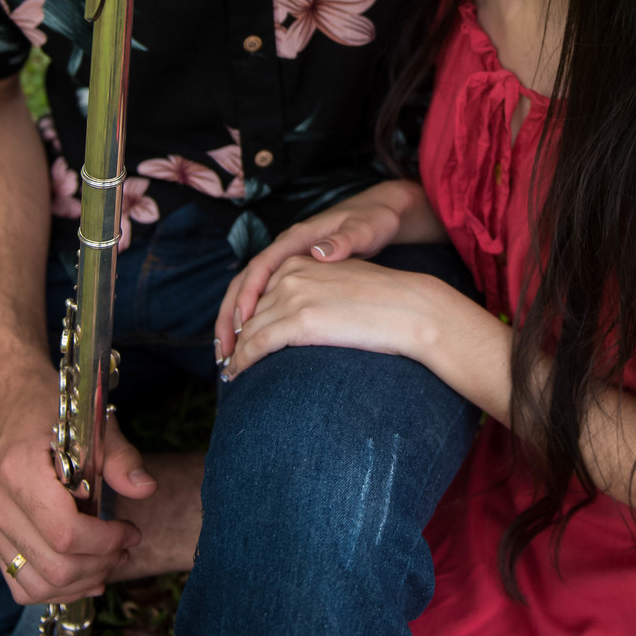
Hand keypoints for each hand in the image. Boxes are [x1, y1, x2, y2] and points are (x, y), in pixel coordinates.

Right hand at [0, 366, 156, 606]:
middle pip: (53, 567)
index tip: (132, 531)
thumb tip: (146, 488)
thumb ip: (120, 459)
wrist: (7, 403)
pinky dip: (54, 588)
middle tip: (126, 549)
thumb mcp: (94, 424)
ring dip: (79, 584)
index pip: (65, 533)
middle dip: (99, 565)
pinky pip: (19, 583)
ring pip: (34, 585)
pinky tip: (83, 575)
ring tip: (108, 563)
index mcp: (19, 471)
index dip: (106, 542)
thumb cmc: (53, 410)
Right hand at [214, 182, 420, 360]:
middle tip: (224, 351)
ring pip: (251, 292)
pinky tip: (252, 343)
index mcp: (296, 238)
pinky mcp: (296, 275)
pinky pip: (265, 298)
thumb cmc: (374, 220)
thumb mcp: (364, 229)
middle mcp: (285, 249)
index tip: (242, 323)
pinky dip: (254, 320)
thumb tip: (319, 253)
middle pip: (245, 281)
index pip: (260, 266)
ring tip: (229, 355)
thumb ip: (344, 240)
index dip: (248, 295)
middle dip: (230, 316)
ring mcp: (289, 262)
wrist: (382, 212)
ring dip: (236, 322)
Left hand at [222, 255, 441, 377]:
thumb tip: (299, 312)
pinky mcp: (299, 321)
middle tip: (226, 359)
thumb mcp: (338, 283)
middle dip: (235, 337)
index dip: (240, 317)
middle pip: (249, 310)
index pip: (256, 291)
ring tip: (230, 371)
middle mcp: (290, 274)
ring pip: (248, 330)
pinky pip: (257, 345)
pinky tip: (237, 373)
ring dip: (235, 353)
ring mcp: (293, 296)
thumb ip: (311, 291)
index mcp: (299, 261)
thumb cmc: (382, 301)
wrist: (409, 307)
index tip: (234, 337)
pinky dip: (242, 361)